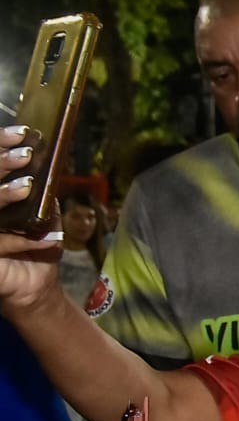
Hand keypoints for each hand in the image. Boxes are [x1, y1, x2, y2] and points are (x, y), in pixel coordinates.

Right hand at [0, 125, 65, 311]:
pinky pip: (0, 244)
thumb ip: (43, 192)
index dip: (0, 145)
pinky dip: (25, 241)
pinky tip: (50, 237)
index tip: (22, 134)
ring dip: (4, 195)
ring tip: (27, 187)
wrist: (34, 286)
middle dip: (0, 164)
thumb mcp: (44, 215)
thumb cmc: (34, 245)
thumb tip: (52, 161)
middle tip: (25, 155)